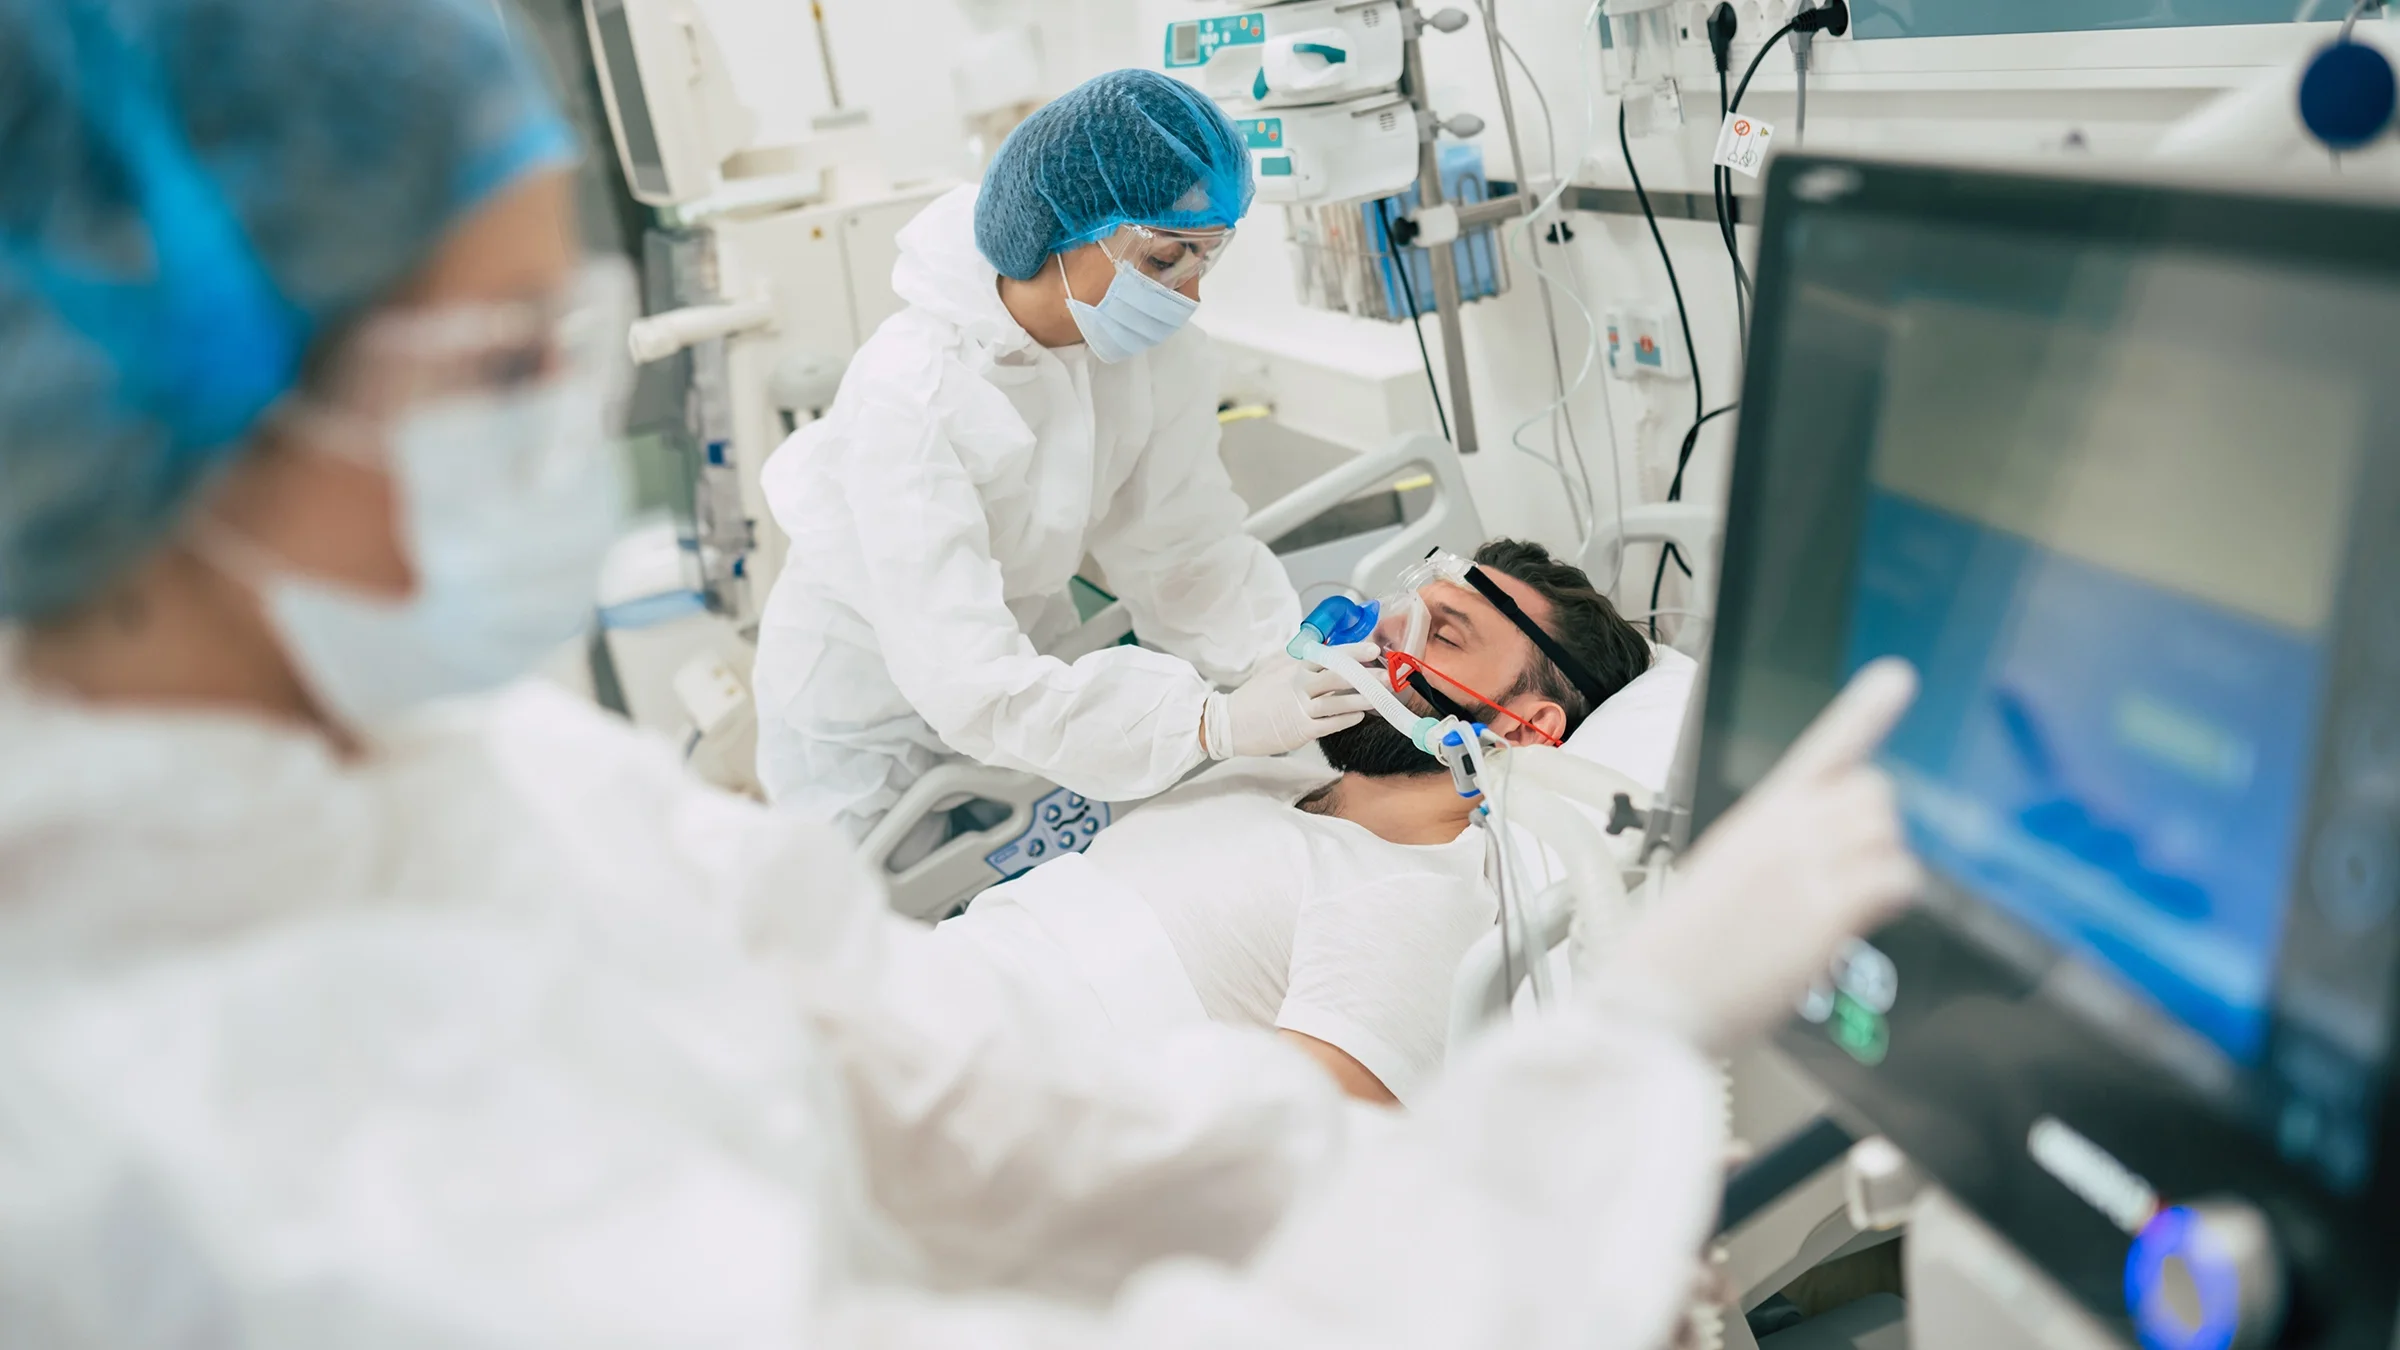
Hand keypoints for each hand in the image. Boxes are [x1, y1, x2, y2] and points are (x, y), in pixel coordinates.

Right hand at [1202, 644, 1376, 758]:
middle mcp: (1298, 685)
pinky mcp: (1298, 730)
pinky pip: (1327, 724)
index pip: (1327, 655)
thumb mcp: (1273, 669)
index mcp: (1294, 668)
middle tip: (1386, 674)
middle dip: (1365, 675)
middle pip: (1337, 677)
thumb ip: (1297, 659)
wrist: (1229, 723)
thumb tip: (1320, 646)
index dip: (1352, 651)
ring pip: (1336, 702)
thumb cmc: (1253, 696)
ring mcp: (1298, 708)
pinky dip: (1345, 720)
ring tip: (1381, 697)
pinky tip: (1360, 716)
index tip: (1373, 649)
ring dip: (1361, 699)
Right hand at [1583, 658, 1922, 1054]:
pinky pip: (1895, 878)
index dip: (1865, 711)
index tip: (1897, 678)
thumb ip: (1775, 855)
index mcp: (1755, 818)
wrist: (1652, 997)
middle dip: (1874, 829)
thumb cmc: (1678, 952)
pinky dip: (1890, 898)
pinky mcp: (1826, 911)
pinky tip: (1858, 918)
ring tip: (1842, 902)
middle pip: (1874, 793)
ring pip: (1887, 832)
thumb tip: (1828, 862)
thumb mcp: (1719, 878)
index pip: (1821, 750)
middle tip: (1848, 871)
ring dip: (1879, 866)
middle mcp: (1782, 829)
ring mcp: (1805, 865)